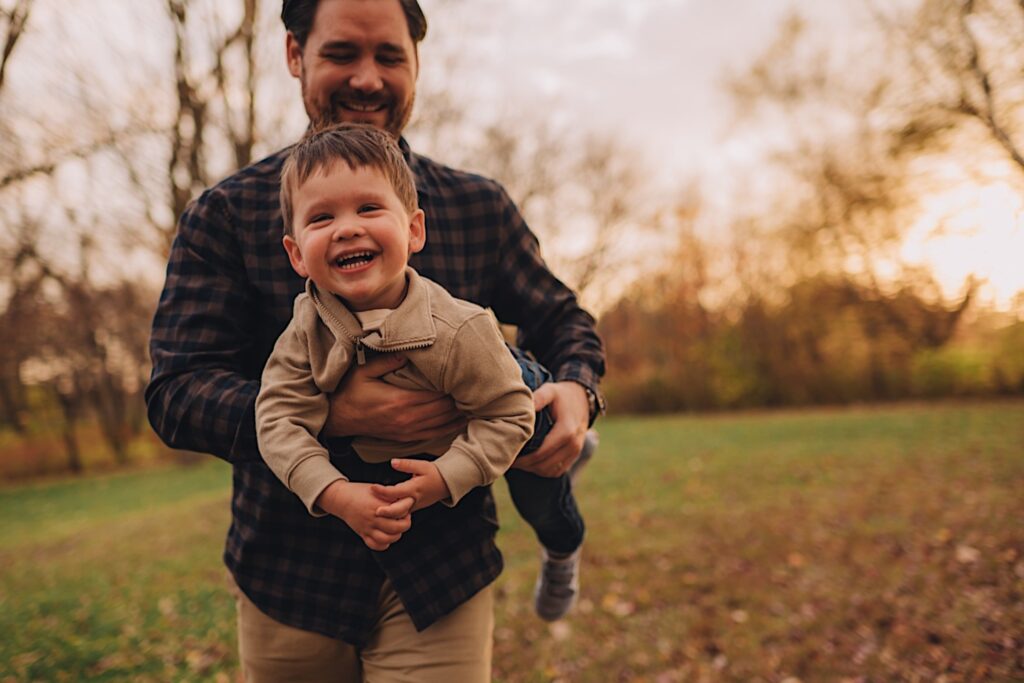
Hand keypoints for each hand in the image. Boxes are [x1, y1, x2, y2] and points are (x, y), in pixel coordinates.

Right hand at [315, 480, 412, 550]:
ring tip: (396, 527)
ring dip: (396, 535)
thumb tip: (408, 502)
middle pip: (397, 527)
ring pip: (388, 539)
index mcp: (379, 504)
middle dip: (405, 524)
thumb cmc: (362, 492)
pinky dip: (384, 543)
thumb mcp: (378, 489)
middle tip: (404, 518)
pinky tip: (386, 536)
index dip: (407, 508)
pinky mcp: (363, 534)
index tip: (407, 505)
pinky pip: (376, 545)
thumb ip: (391, 497)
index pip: (401, 510)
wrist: (342, 499)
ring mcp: (368, 527)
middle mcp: (374, 517)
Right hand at [323, 354, 465, 440]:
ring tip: (476, 405)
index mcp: (399, 401)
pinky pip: (433, 435)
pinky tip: (460, 420)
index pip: (436, 395)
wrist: (337, 418)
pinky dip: (449, 428)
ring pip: (442, 425)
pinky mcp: (405, 437)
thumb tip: (407, 352)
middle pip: (443, 411)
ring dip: (459, 415)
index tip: (467, 378)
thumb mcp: (362, 370)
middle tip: (478, 390)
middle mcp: (406, 419)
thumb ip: (386, 361)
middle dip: (461, 401)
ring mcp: (407, 431)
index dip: (453, 388)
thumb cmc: (349, 391)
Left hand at [371, 459, 449, 511]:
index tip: (372, 487)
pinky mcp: (414, 508)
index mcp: (415, 488)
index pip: (396, 492)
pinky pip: (402, 513)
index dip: (383, 491)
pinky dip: (393, 513)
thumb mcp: (422, 465)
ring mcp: (414, 506)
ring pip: (400, 514)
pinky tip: (383, 511)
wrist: (446, 484)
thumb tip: (393, 462)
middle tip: (375, 512)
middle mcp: (414, 499)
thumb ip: (406, 465)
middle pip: (399, 510)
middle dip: (387, 512)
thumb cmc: (434, 473)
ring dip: (389, 514)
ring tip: (375, 512)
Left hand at [512, 381, 588, 477]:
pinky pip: (557, 471)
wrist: (582, 398)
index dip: (523, 459)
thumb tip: (526, 408)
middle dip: (525, 466)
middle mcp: (573, 444)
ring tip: (519, 462)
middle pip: (544, 465)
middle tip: (510, 461)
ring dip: (533, 469)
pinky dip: (543, 470)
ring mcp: (575, 452)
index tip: (509, 457)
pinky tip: (531, 463)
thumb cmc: (562, 395)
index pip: (541, 453)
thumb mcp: (550, 390)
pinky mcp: (574, 456)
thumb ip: (539, 398)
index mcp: (566, 430)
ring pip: (550, 471)